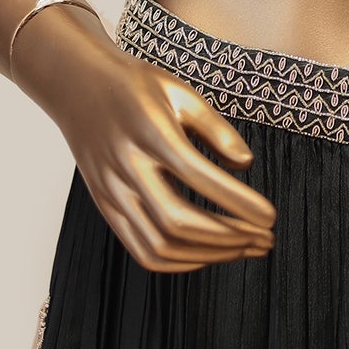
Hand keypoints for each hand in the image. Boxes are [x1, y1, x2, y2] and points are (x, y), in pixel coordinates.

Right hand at [12, 9, 277, 271]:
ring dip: (209, 255)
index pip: (198, 176)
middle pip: (178, 222)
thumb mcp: (181, 92)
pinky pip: (141, 250)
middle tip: (265, 239)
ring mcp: (111, 192)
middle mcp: (126, 167)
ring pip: (160, 245)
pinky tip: (208, 254)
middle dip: (228, 238)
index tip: (270, 215)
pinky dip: (180, 262)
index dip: (237, 202)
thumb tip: (246, 165)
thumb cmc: (137, 87)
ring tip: (245, 248)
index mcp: (149, 132)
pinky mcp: (106, 207)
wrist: (78, 86)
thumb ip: (216, 128)